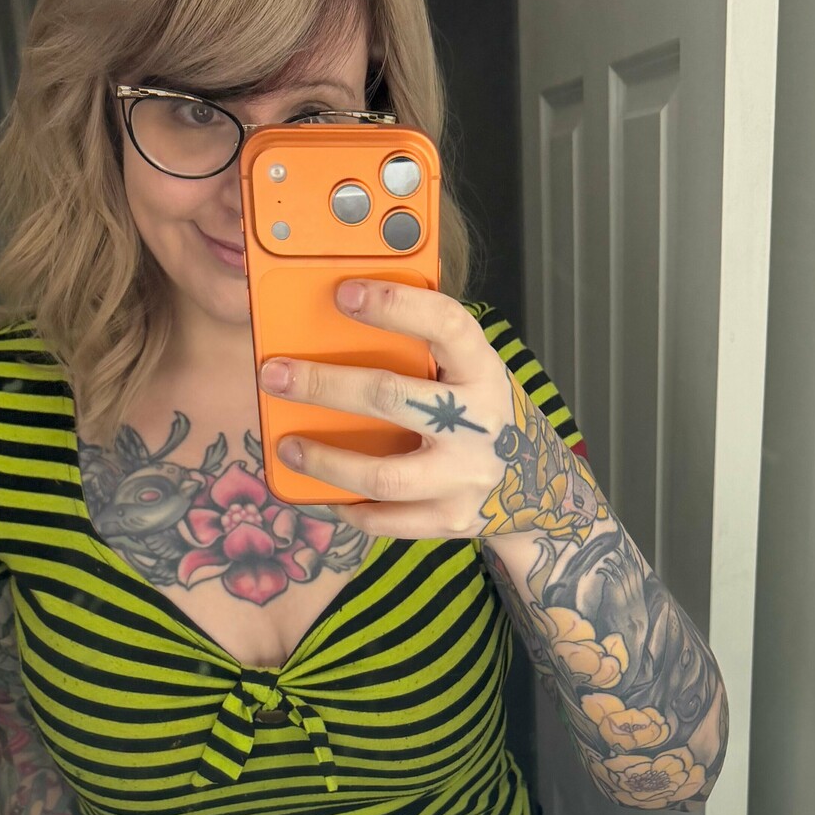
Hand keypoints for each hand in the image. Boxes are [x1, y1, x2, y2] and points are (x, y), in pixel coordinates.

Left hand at [259, 280, 562, 538]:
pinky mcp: (451, 521)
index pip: (446, 325)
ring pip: (383, 475)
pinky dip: (348, 507)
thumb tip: (341, 322)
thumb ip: (427, 352)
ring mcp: (466, 478)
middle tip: (275, 375)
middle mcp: (480, 424)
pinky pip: (387, 521)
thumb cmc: (485, 415)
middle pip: (392, 398)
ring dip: (326, 461)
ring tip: (288, 446)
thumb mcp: (471, 373)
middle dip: (325, 386)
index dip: (395, 304)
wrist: (539, 488)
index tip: (344, 293)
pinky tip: (322, 492)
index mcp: (484, 371)